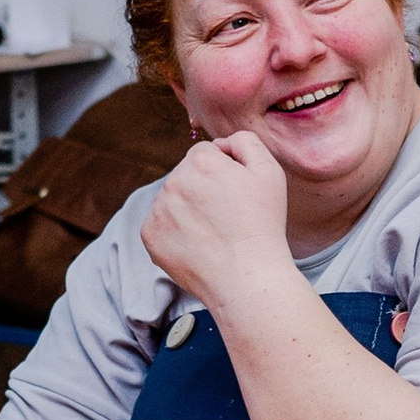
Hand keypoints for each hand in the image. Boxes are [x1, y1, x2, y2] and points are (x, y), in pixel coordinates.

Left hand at [140, 130, 294, 311]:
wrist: (247, 278)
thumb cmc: (263, 225)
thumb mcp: (270, 172)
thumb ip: (245, 142)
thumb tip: (221, 143)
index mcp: (201, 161)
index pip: (206, 153)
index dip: (224, 170)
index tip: (236, 194)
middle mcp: (173, 180)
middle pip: (186, 174)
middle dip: (202, 188)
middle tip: (227, 216)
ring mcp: (158, 209)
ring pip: (172, 199)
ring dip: (188, 209)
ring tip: (214, 233)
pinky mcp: (149, 236)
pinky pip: (161, 224)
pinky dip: (176, 232)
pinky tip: (199, 245)